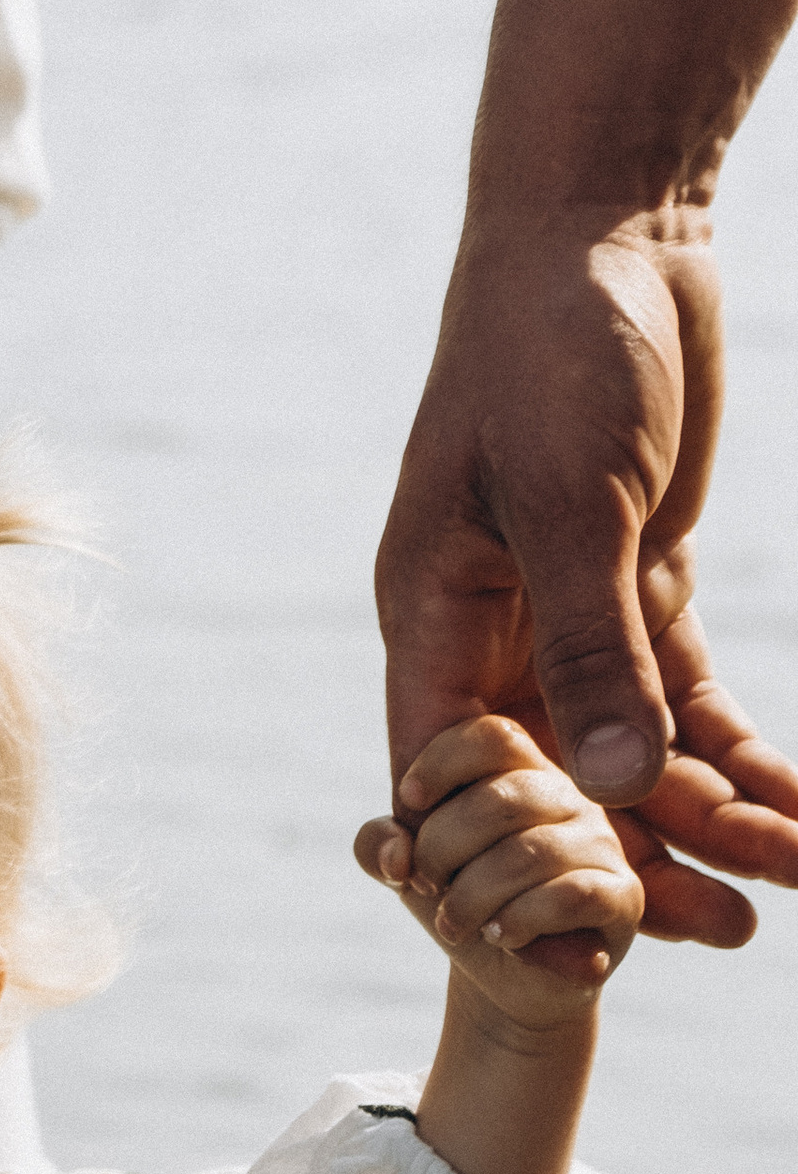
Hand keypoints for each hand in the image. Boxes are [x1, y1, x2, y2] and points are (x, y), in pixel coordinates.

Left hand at [356, 715, 642, 1023]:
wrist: (504, 975)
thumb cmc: (458, 901)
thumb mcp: (403, 868)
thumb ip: (378, 845)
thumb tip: (398, 855)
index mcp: (520, 770)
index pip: (493, 736)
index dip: (440, 766)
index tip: (409, 806)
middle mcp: (568, 796)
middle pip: (500, 800)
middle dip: (441, 850)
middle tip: (429, 884)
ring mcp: (601, 843)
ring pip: (531, 853)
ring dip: (472, 897)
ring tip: (455, 921)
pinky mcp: (623, 896)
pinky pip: (571, 895)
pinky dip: (521, 919)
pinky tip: (501, 936)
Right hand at [376, 212, 797, 943]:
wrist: (608, 231)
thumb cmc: (554, 350)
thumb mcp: (572, 502)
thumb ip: (590, 644)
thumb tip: (614, 785)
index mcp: (432, 615)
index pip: (453, 778)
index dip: (511, 866)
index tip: (595, 942)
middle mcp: (490, 630)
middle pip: (554, 785)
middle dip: (641, 862)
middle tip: (732, 932)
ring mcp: (566, 612)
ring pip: (631, 752)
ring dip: (711, 816)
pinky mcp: (640, 583)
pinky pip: (684, 699)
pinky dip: (741, 752)